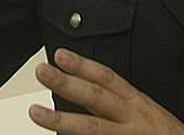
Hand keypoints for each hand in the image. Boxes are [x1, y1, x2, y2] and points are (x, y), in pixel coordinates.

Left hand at [30, 48, 183, 134]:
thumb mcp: (147, 112)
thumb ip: (118, 104)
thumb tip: (85, 92)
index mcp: (136, 103)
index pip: (107, 78)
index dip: (83, 65)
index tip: (60, 55)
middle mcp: (132, 118)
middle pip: (96, 97)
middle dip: (67, 83)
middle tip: (42, 71)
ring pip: (92, 128)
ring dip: (62, 121)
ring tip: (36, 114)